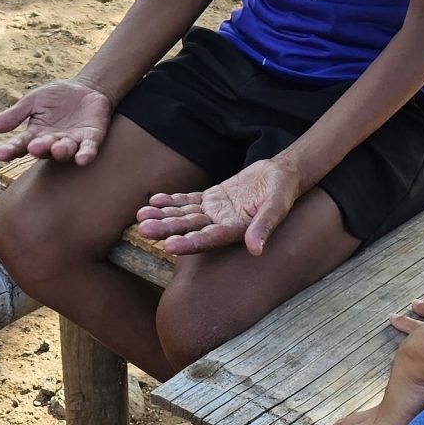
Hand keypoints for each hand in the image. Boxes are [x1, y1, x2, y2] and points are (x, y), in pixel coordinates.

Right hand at [0, 80, 113, 164]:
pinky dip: (85, 154)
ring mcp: (72, 142)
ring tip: (58, 149)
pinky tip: (82, 159)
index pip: (20, 144)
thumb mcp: (33, 101)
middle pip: (43, 149)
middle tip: (33, 148)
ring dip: (62, 151)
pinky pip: (88, 149)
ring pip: (65, 151)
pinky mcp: (91, 139)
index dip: (10, 149)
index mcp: (35, 135)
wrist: (86, 89)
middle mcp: (52, 143)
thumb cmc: (56, 97)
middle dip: (39, 149)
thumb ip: (15, 115)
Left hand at [136, 157, 306, 254]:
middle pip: (190, 229)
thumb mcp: (277, 207)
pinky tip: (155, 200)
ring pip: (185, 215)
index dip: (190, 243)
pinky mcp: (212, 199)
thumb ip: (264, 226)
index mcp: (236, 232)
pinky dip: (172, 200)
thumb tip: (256, 249)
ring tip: (141, 217)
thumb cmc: (282, 192)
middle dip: (167, 229)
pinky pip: (188, 200)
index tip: (169, 246)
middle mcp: (222, 226)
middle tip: (144, 230)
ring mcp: (215, 212)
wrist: (282, 175)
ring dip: (163, 216)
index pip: (209, 240)